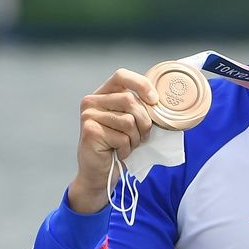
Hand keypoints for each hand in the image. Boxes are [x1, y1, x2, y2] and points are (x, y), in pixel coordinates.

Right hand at [72, 69, 158, 214]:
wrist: (100, 172)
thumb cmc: (119, 146)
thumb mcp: (132, 123)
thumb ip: (140, 109)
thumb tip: (160, 102)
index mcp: (103, 94)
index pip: (121, 76)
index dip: (141, 84)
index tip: (154, 100)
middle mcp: (92, 101)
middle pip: (130, 100)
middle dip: (144, 122)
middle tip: (140, 137)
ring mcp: (89, 115)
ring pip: (129, 121)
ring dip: (135, 138)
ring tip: (126, 145)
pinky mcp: (90, 131)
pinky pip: (122, 137)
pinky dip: (126, 149)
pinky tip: (117, 152)